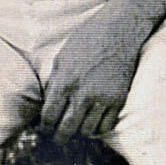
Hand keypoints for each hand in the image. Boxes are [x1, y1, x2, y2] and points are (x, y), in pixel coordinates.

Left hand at [39, 4, 149, 138]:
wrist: (121, 28)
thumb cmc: (88, 38)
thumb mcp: (63, 57)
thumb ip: (55, 83)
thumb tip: (48, 104)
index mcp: (65, 82)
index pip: (49, 118)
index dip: (45, 127)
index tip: (46, 129)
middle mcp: (83, 93)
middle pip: (66, 130)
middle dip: (60, 136)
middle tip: (59, 135)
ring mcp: (103, 97)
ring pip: (87, 131)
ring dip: (80, 131)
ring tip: (78, 126)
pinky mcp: (119, 98)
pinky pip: (107, 126)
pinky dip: (99, 127)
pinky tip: (95, 121)